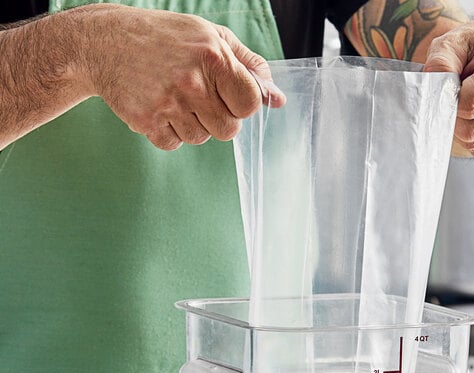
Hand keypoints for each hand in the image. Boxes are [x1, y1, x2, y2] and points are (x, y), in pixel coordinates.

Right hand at [79, 5, 285, 149]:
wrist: (104, 42)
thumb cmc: (167, 38)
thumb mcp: (212, 37)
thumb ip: (249, 66)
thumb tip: (278, 100)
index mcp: (214, 57)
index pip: (250, 104)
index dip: (242, 105)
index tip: (228, 95)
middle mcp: (192, 81)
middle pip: (229, 130)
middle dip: (219, 119)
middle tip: (200, 97)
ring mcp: (168, 103)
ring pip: (202, 138)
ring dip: (193, 124)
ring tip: (175, 98)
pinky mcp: (147, 121)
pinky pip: (175, 144)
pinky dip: (169, 132)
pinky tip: (158, 107)